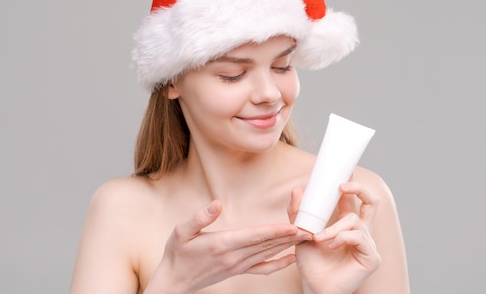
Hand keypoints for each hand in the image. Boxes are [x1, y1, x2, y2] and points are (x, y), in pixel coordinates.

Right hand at [145, 200, 310, 293]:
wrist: (174, 281)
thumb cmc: (177, 253)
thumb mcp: (181, 231)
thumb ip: (199, 217)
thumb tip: (216, 204)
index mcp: (222, 244)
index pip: (255, 236)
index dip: (275, 231)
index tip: (293, 226)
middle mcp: (234, 257)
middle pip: (267, 244)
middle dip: (290, 236)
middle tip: (310, 228)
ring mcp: (238, 266)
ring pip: (268, 254)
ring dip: (288, 245)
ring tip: (306, 236)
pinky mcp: (238, 271)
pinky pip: (263, 268)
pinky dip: (279, 264)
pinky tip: (291, 258)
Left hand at [288, 181, 381, 293]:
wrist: (314, 287)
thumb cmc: (311, 263)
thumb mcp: (301, 232)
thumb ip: (299, 212)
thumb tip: (297, 189)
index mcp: (347, 225)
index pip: (354, 200)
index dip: (352, 185)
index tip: (341, 174)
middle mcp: (361, 233)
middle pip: (372, 202)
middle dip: (359, 189)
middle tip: (342, 186)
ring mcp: (368, 245)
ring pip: (355, 221)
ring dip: (334, 227)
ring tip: (319, 237)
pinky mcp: (372, 258)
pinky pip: (359, 237)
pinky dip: (341, 238)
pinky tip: (330, 246)